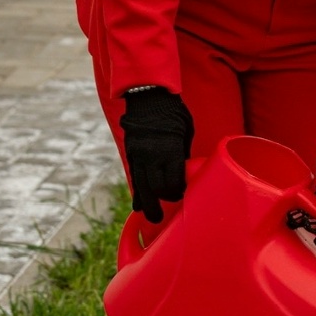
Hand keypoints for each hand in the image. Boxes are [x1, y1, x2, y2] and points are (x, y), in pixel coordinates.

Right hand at [119, 87, 194, 223]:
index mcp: (170, 150)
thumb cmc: (174, 114)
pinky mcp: (131, 153)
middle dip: (163, 200)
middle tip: (168, 211)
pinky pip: (134, 177)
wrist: (148, 96)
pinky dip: (137, 192)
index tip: (183, 195)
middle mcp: (152, 156)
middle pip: (156, 188)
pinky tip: (138, 205)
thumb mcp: (185, 134)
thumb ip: (182, 156)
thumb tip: (185, 175)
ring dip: (148, 204)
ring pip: (142, 187)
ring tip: (151, 218)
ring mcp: (138, 155)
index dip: (178, 192)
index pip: (174, 181)